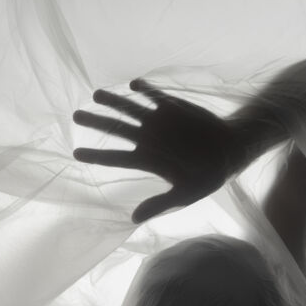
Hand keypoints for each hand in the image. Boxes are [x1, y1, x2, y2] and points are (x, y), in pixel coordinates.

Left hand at [73, 79, 242, 222]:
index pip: (115, 157)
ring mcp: (159, 121)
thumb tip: (133, 219)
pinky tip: (135, 86)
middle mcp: (148, 138)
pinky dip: (145, 90)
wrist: (229, 152)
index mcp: (147, 160)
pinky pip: (154, 95)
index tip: (76, 153)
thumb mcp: (183, 195)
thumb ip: (159, 204)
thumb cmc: (206, 177)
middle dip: (96, 122)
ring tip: (97, 95)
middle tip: (76, 116)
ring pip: (130, 109)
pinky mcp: (173, 107)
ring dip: (114, 102)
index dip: (96, 155)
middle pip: (116, 129)